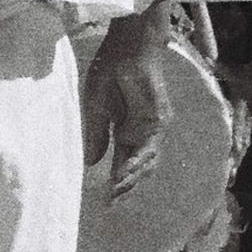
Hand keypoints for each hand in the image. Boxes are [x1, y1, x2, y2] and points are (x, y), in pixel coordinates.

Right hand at [86, 36, 162, 198]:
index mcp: (126, 130)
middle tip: (111, 204)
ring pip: (146, 161)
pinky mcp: (159, 119)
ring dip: (131, 178)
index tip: (104, 201)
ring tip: (115, 192)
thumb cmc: (111, 69)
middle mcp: (141, 132)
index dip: (115, 182)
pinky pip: (149, 146)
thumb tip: (92, 162)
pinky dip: (137, 161)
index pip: (122, 161)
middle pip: (137, 167)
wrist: (129, 46)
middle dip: (125, 187)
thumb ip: (96, 134)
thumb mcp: (95, 106)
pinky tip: (125, 173)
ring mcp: (153, 127)